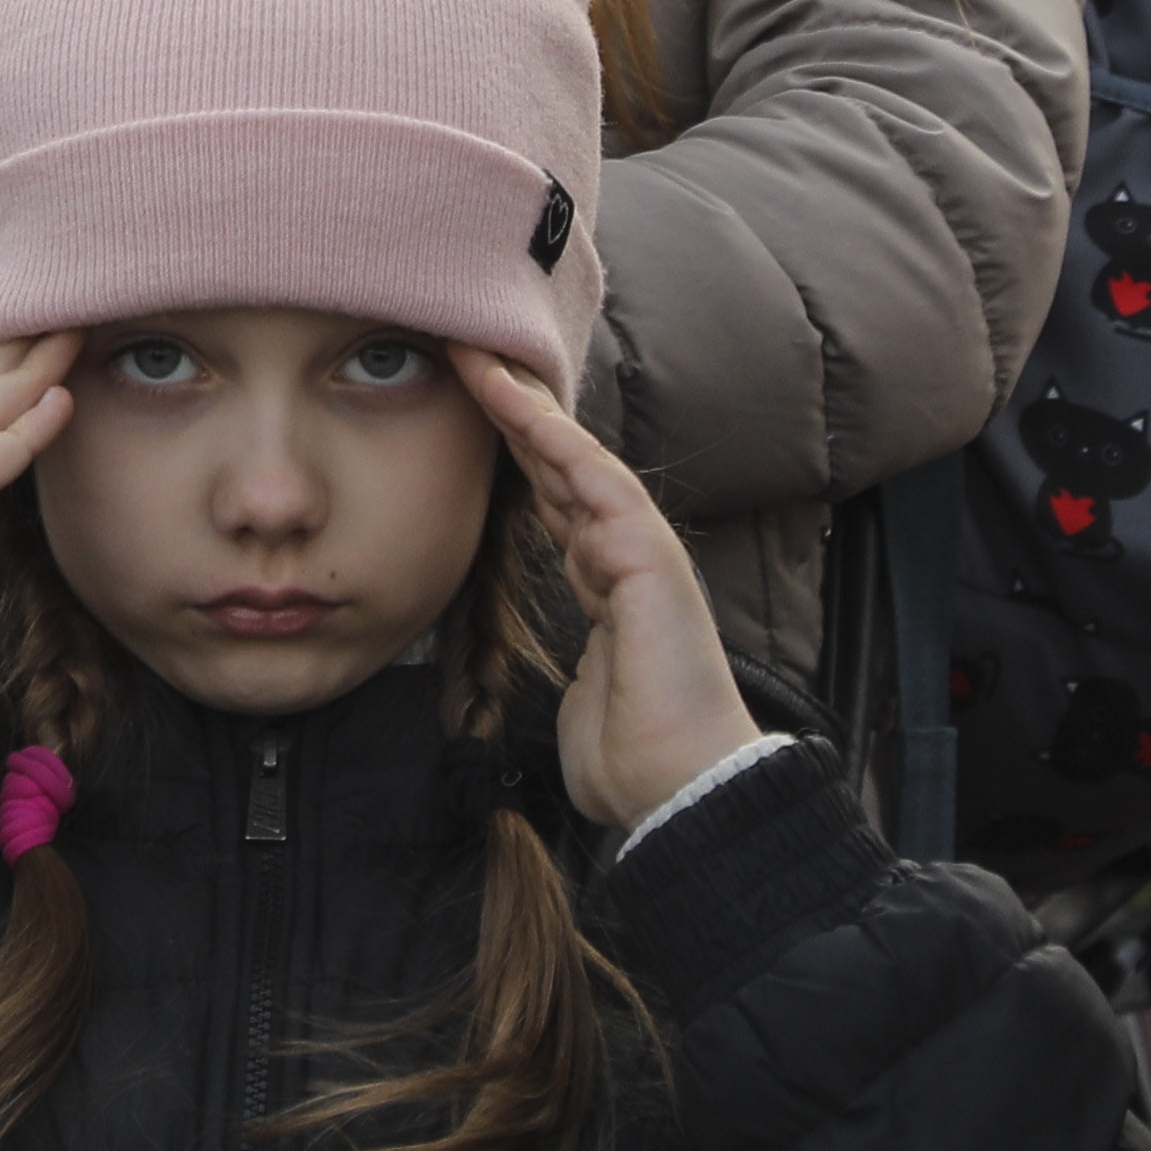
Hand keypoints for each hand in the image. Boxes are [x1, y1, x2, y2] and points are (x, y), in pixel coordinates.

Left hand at [471, 356, 758, 832]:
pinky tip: (521, 405)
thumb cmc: (635, 761)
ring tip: (481, 361)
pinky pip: (597, 485)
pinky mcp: (650, 561)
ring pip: (577, 463)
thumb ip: (575, 671)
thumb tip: (568, 676)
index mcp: (607, 593)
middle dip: (514, 415)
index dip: (515, 458)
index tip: (471, 413)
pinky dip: (558, 442)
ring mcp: (642, 556)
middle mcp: (626, 562)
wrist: (682, 792)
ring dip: (528, 410)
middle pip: (561, 471)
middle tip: (468, 358)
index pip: (555, 507)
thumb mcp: (580, 701)